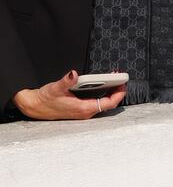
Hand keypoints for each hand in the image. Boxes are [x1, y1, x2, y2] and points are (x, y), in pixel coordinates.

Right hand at [11, 70, 125, 120]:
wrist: (34, 107)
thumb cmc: (44, 99)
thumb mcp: (55, 88)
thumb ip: (66, 81)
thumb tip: (73, 74)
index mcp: (83, 108)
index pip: (109, 103)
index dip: (119, 93)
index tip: (123, 83)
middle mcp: (85, 112)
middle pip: (109, 103)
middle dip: (117, 91)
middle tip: (120, 79)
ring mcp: (84, 111)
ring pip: (103, 103)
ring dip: (110, 92)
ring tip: (114, 80)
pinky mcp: (80, 109)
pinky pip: (97, 102)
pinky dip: (103, 94)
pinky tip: (103, 85)